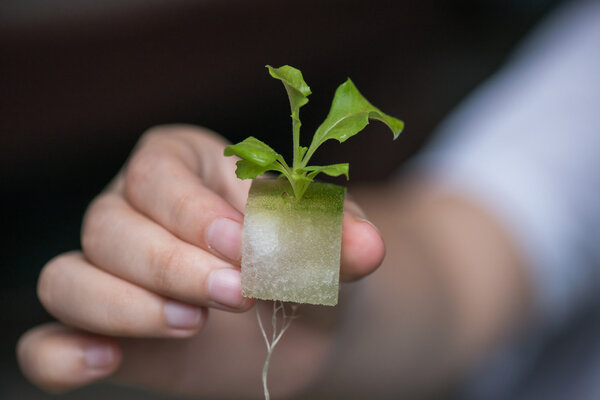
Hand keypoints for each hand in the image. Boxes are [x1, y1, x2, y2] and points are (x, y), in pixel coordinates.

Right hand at [17, 125, 384, 395]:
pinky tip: (105, 362)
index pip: (157, 176)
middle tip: (237, 293)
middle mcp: (131, 210)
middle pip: (107, 226)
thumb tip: (367, 248)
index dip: (194, 215)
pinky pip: (47, 342)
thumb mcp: (329, 242)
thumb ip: (341, 239)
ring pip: (67, 279)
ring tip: (193, 323)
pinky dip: (61, 355)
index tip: (245, 250)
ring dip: (124, 305)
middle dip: (172, 265)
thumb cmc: (307, 259)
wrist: (299, 315)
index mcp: (180, 164)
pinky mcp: (104, 332)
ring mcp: (109, 273)